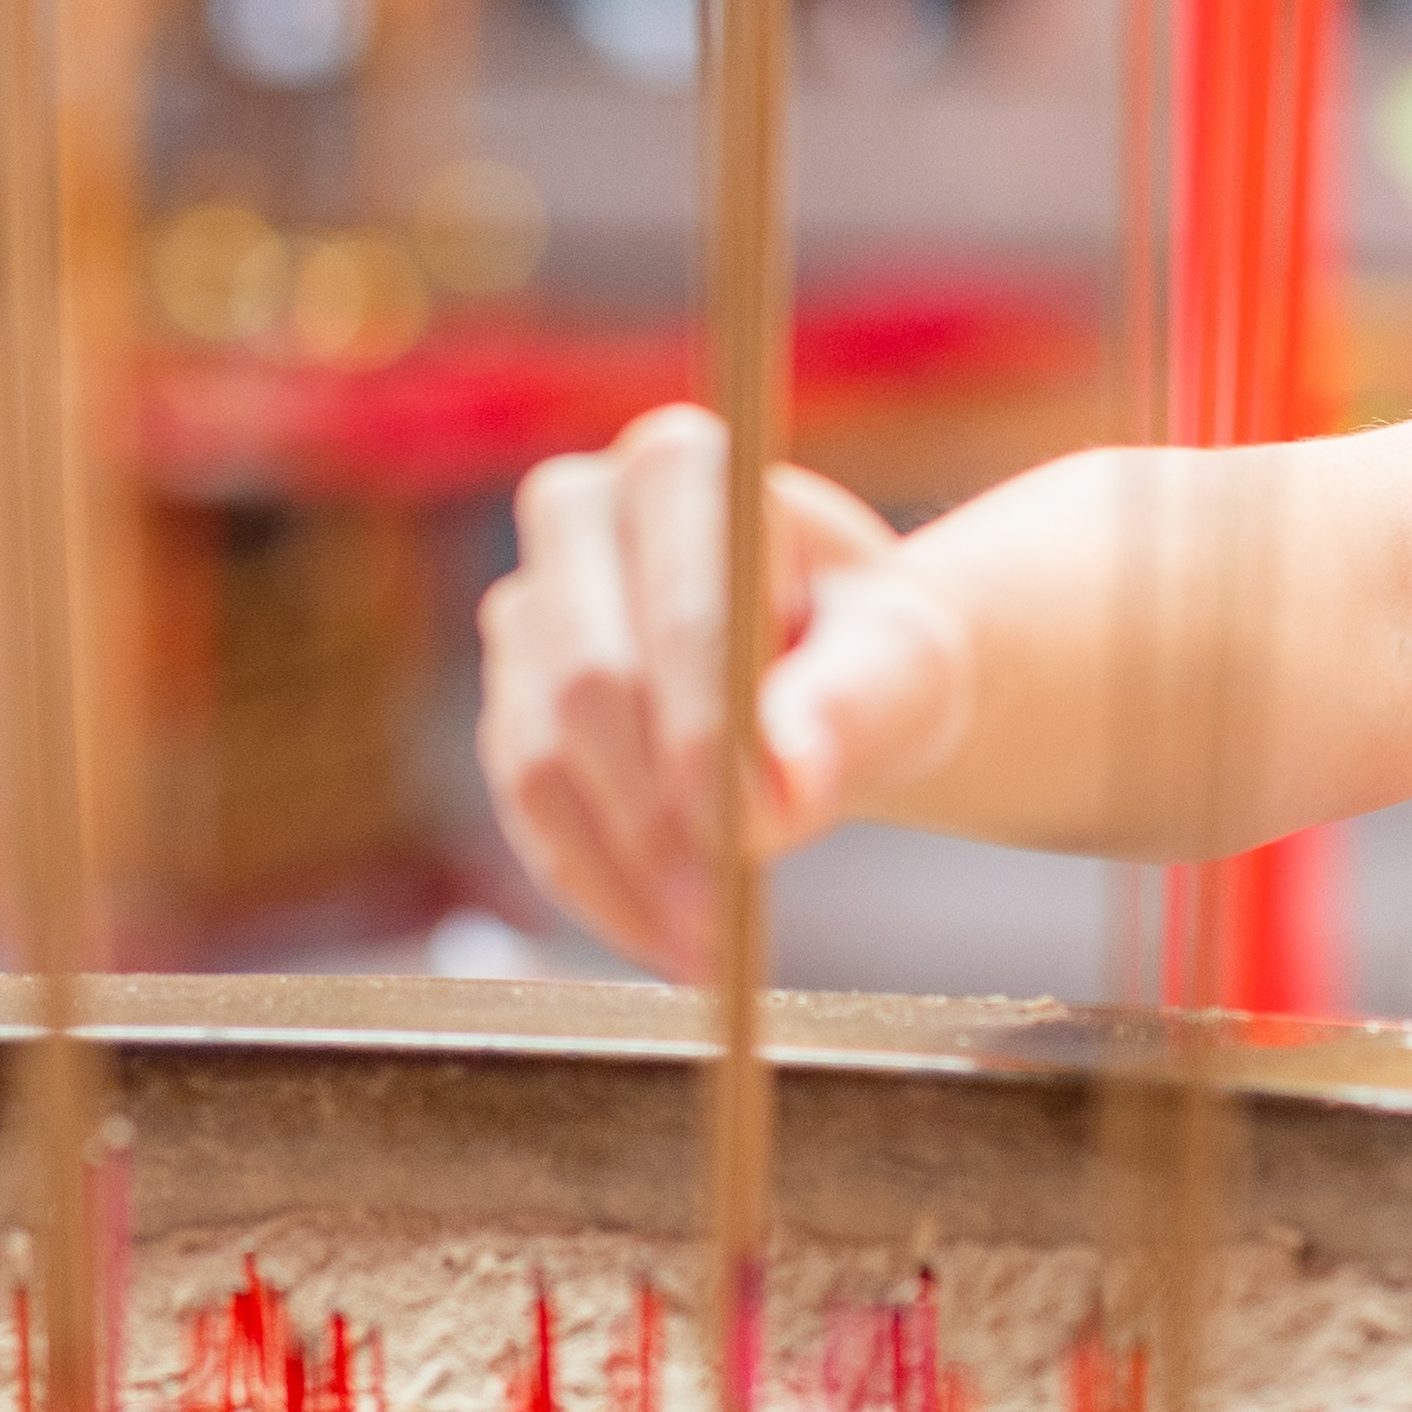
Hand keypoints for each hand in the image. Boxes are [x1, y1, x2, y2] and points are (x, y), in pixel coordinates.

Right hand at [475, 407, 971, 975]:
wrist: (834, 678)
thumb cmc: (874, 652)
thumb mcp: (901, 665)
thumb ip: (851, 707)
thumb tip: (781, 792)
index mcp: (681, 465)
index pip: (684, 612)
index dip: (711, 735)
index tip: (760, 836)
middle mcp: (578, 514)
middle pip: (591, 682)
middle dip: (661, 816)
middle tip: (725, 920)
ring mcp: (529, 609)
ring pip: (540, 756)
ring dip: (621, 870)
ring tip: (705, 946)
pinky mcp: (510, 703)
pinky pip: (528, 810)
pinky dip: (594, 886)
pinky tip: (663, 936)